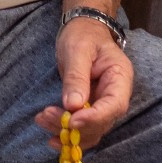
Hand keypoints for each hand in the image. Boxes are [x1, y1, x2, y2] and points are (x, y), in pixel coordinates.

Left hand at [34, 16, 132, 150]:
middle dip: (74, 125)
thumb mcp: (77, 50)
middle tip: (47, 116)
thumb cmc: (83, 35)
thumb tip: (73, 106)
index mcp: (120, 78)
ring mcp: (103, 104)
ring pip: (90, 129)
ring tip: (42, 119)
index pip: (114, 105)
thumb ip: (77, 77)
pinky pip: (81, 127)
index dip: (94, 118)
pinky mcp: (90, 109)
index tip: (71, 121)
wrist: (82, 29)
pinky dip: (66, 133)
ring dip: (66, 132)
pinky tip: (48, 132)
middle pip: (101, 122)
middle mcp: (116, 95)